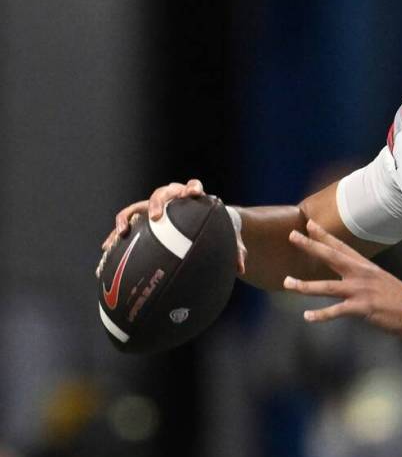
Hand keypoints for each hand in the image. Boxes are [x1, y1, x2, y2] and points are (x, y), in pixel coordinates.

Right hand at [99, 179, 245, 274]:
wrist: (202, 227)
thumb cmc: (216, 231)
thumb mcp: (228, 240)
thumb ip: (236, 251)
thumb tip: (240, 269)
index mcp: (192, 200)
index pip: (192, 187)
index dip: (192, 188)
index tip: (192, 193)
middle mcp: (171, 201)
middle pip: (162, 193)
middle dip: (158, 202)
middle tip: (156, 216)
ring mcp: (154, 209)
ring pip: (137, 207)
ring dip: (127, 218)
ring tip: (120, 233)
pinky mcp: (142, 221)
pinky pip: (126, 225)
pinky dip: (115, 235)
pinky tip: (106, 250)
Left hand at [284, 219, 401, 335]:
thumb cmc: (398, 297)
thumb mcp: (379, 279)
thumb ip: (361, 276)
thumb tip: (347, 277)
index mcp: (364, 266)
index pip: (340, 246)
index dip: (323, 235)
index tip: (308, 224)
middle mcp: (360, 274)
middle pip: (330, 256)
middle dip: (310, 245)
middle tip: (292, 235)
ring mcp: (360, 290)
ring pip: (326, 286)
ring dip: (304, 285)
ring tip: (288, 283)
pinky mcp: (361, 307)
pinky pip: (336, 311)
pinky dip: (320, 315)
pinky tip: (307, 317)